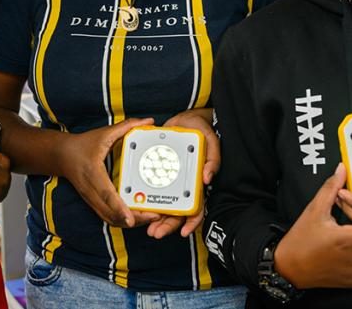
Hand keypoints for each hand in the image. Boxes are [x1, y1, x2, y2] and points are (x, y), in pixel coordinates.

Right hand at [56, 117, 159, 227]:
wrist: (61, 155)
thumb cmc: (83, 144)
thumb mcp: (104, 133)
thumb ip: (127, 126)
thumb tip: (149, 121)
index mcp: (93, 173)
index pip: (107, 194)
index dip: (119, 207)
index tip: (131, 218)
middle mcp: (91, 190)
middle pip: (111, 213)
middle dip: (134, 219)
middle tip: (155, 216)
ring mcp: (91, 199)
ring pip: (110, 219)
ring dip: (130, 222)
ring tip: (150, 218)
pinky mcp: (93, 203)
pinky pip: (108, 217)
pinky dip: (122, 220)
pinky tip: (137, 218)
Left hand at [146, 108, 218, 239]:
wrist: (183, 120)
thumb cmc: (200, 131)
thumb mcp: (211, 142)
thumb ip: (213, 159)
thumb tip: (207, 178)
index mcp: (197, 183)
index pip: (197, 208)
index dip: (192, 222)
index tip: (183, 232)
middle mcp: (184, 186)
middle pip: (177, 212)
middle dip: (167, 225)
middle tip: (155, 233)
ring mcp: (170, 181)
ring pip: (163, 205)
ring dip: (155, 218)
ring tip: (146, 227)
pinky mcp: (157, 173)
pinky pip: (151, 188)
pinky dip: (146, 199)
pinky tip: (139, 206)